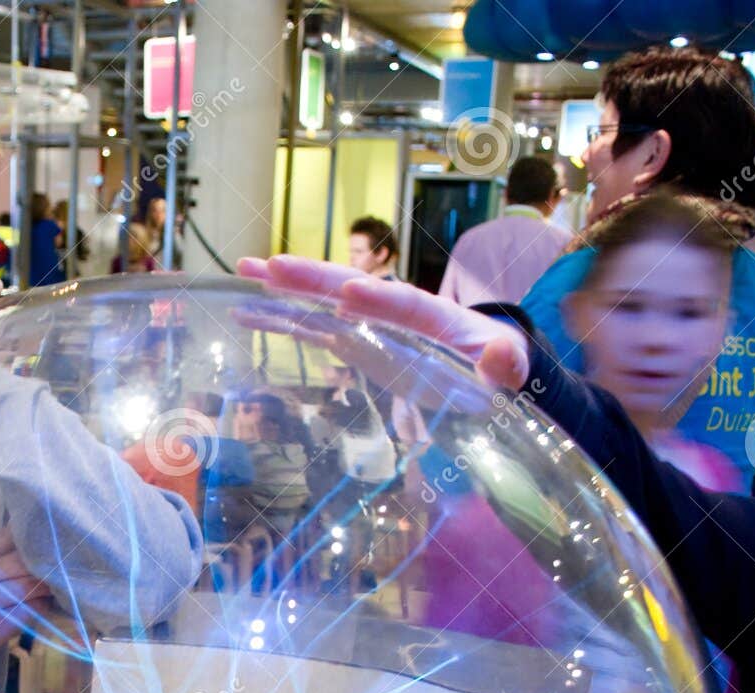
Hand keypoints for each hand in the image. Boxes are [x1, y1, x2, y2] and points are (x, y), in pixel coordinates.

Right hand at [0, 527, 52, 667]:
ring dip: (47, 583)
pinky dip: (43, 603)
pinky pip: (34, 609)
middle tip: (57, 560)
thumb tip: (20, 529)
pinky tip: (44, 600)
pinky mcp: (4, 624)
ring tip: (52, 580)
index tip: (40, 537)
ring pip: (32, 586)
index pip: (6, 539)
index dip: (27, 537)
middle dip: (42, 561)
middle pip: (23, 563)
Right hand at [237, 255, 530, 392]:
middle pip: (350, 287)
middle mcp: (394, 309)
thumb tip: (498, 357)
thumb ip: (505, 363)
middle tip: (272, 265)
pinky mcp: (355, 338)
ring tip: (243, 271)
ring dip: (284, 288)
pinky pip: (314, 327)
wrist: (484, 362)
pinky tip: (247, 313)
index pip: (404, 303)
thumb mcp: (510, 365)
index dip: (378, 297)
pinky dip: (282, 320)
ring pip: (323, 299)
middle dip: (313, 277)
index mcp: (434, 315)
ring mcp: (370, 322)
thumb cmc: (498, 363)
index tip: (350, 292)